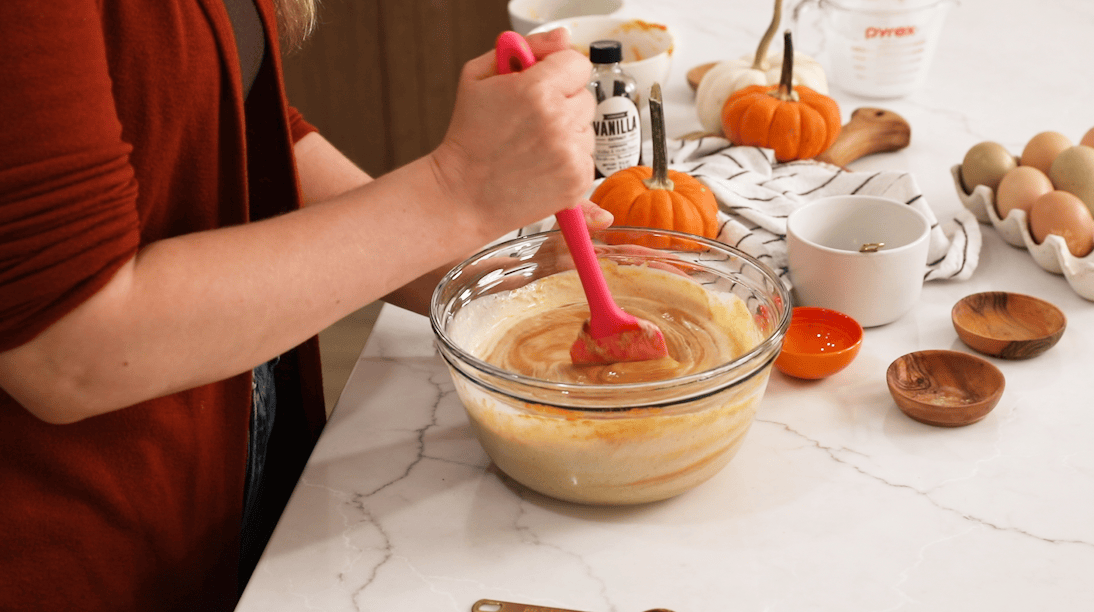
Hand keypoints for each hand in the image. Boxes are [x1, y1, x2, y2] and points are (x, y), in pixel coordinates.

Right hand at [429, 28, 594, 241]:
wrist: (463, 193)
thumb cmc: (469, 137)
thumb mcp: (479, 76)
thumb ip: (526, 47)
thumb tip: (562, 38)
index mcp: (536, 89)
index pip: (578, 63)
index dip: (560, 72)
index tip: (543, 85)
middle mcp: (558, 121)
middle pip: (585, 96)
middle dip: (563, 103)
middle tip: (530, 121)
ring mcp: (570, 153)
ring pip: (587, 129)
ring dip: (567, 133)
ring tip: (533, 146)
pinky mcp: (577, 180)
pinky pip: (587, 157)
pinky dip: (569, 161)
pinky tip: (541, 165)